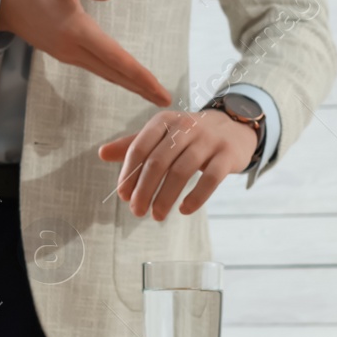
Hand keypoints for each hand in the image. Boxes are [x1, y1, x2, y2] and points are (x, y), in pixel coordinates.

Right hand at [0, 0, 170, 106]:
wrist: (6, 3)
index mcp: (77, 31)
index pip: (116, 58)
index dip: (140, 75)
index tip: (160, 89)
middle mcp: (74, 50)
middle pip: (114, 72)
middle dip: (141, 86)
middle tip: (167, 100)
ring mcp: (69, 56)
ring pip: (106, 73)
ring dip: (130, 84)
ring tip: (152, 94)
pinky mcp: (66, 55)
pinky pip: (97, 70)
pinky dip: (116, 77)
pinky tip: (126, 79)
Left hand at [99, 110, 258, 219]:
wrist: (234, 127)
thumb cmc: (191, 136)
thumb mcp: (163, 134)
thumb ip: (134, 144)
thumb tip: (102, 154)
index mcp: (165, 121)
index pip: (140, 147)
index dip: (129, 173)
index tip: (123, 195)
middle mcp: (186, 127)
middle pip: (158, 161)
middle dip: (144, 190)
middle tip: (137, 211)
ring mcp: (209, 140)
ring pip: (182, 172)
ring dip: (165, 198)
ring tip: (157, 215)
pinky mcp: (228, 154)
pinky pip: (210, 179)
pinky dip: (195, 198)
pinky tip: (184, 210)